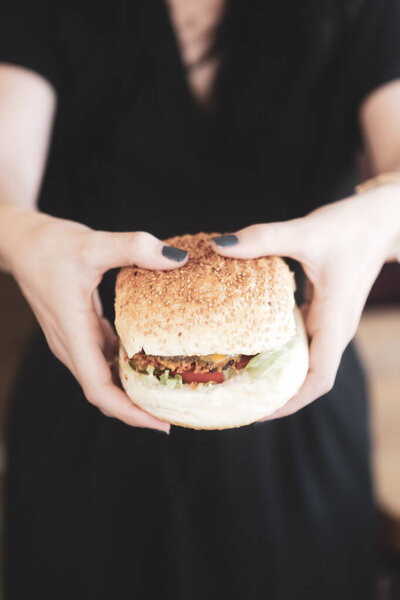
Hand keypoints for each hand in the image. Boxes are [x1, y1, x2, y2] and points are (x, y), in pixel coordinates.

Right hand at [6, 210, 187, 431]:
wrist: (21, 243)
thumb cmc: (50, 245)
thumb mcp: (93, 243)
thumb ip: (135, 247)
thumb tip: (177, 258)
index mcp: (73, 333)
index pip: (98, 388)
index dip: (128, 412)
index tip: (159, 423)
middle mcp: (71, 345)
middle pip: (103, 393)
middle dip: (136, 410)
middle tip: (175, 413)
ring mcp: (74, 342)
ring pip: (103, 380)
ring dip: (131, 393)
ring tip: (168, 395)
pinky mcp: (79, 333)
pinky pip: (103, 361)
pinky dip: (125, 369)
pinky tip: (149, 363)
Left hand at [211, 188, 398, 417]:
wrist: (379, 219)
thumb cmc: (351, 227)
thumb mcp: (306, 231)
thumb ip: (264, 238)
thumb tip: (219, 247)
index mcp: (335, 323)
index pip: (318, 379)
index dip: (290, 402)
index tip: (258, 412)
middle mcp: (333, 330)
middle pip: (307, 379)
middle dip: (276, 396)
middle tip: (235, 400)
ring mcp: (328, 323)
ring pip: (303, 363)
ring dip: (276, 376)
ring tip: (237, 380)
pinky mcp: (321, 312)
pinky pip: (300, 342)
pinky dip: (278, 351)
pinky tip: (251, 345)